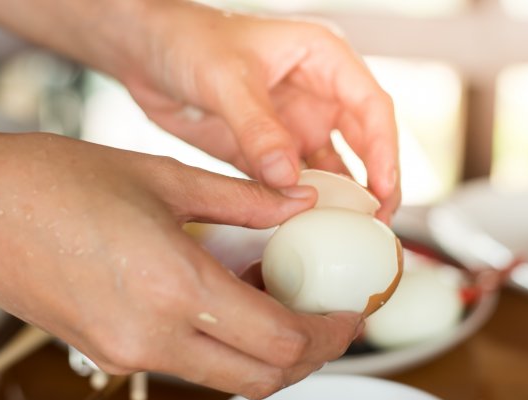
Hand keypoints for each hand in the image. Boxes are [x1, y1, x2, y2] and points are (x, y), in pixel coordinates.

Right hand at [0, 114, 361, 398]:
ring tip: (276, 295)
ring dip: (265, 349)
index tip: (348, 310)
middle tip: (326, 313)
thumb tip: (297, 201)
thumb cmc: (52, 184)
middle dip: (308, 353)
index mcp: (175, 291)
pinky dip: (220, 341)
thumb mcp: (163, 177)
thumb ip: (242, 201)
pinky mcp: (108, 354)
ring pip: (225, 377)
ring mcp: (126, 355)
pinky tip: (223, 295)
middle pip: (263, 378)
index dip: (329, 334)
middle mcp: (152, 340)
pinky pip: (184, 362)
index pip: (282, 343)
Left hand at [115, 1, 400, 220]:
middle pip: (362, 142)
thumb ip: (258, 128)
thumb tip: (289, 178)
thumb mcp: (226, 78)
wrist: (143, 52)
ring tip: (345, 233)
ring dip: (338, 199)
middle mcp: (315, 94)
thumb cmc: (188, 38)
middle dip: (374, 182)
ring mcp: (291, 124)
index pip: (371, 105)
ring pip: (329, 167)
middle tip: (375, 222)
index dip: (384, 149)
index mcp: (322, 59)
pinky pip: (291, 182)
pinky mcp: (265, 150)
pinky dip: (299, 204)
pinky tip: (302, 226)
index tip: (384, 187)